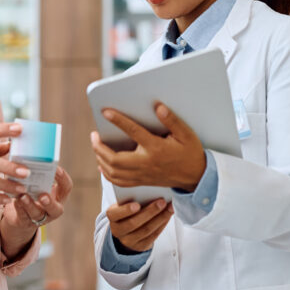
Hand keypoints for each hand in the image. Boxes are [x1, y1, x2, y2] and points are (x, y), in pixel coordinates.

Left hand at [0, 167, 73, 257]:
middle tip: (43, 195)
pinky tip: (15, 200)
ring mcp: (40, 218)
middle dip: (49, 202)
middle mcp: (53, 209)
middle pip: (56, 208)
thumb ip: (37, 172)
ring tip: (24, 196)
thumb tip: (28, 152)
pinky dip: (19, 208)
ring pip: (37, 214)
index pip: (67, 187)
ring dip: (30, 205)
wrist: (21, 216)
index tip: (56, 168)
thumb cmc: (32, 193)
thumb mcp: (38, 184)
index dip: (63, 178)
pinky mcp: (25, 222)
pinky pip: (23, 216)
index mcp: (59, 196)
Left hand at [91, 102, 205, 191]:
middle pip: (115, 159)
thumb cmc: (190, 153)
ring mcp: (142, 175)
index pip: (134, 132)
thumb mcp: (186, 134)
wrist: (196, 176)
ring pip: (114, 172)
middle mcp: (146, 163)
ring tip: (96, 146)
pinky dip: (107, 174)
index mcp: (156, 149)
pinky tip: (102, 165)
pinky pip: (119, 182)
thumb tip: (158, 107)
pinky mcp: (141, 182)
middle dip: (99, 147)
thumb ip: (172, 120)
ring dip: (100, 159)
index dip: (118, 121)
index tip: (106, 112)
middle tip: (94, 135)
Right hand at [106, 199, 173, 252]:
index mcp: (112, 216)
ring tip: (170, 208)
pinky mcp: (140, 246)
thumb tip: (152, 192)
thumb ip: (134, 199)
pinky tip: (168, 216)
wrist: (127, 230)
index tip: (137, 205)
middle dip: (150, 212)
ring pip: (146, 230)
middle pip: (134, 223)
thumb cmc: (129, 211)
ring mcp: (128, 241)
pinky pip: (153, 236)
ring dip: (160, 218)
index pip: (116, 214)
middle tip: (162, 202)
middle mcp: (118, 230)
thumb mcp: (125, 204)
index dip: (126, 210)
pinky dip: (162, 224)